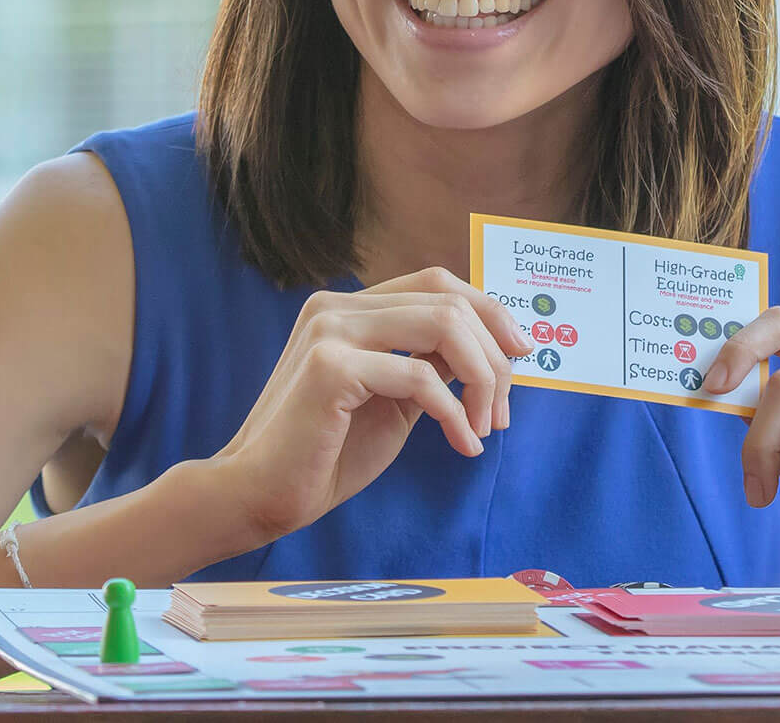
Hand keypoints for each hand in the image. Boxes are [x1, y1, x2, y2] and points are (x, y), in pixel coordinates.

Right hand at [209, 266, 534, 540]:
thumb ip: (432, 364)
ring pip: (443, 327)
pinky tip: (463, 445)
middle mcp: (337, 305)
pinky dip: (454, 412)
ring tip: (485, 427)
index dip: (489, 311)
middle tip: (502, 411)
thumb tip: (491, 347)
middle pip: (448, 300)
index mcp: (350, 307)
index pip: (437, 283)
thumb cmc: (326, 453)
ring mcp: (330, 330)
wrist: (258, 495)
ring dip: (482, 379)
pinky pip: (421, 377)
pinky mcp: (330, 367)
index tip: (520, 353)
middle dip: (493, 355)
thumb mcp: (396, 400)